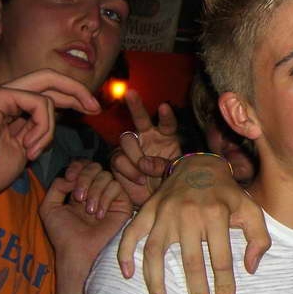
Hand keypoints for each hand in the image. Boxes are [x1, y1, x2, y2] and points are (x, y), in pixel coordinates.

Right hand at [0, 69, 99, 194]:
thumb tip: (65, 112)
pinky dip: (43, 126)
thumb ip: (40, 126)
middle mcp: (4, 93)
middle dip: (77, 90)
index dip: (72, 94)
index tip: (93, 108)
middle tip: (96, 107)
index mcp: (10, 104)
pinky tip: (28, 146)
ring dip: (49, 128)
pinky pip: (39, 103)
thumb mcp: (26, 145)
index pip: (46, 88)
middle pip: (48, 76)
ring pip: (46, 94)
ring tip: (35, 150)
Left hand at [40, 160, 132, 284]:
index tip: (70, 178)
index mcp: (79, 188)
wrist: (79, 250)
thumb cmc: (64, 233)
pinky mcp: (123, 202)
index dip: (77, 167)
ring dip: (95, 191)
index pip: (82, 166)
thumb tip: (72, 176)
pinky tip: (100, 215)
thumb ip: (56, 186)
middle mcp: (95, 189)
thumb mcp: (49, 207)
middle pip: (95, 167)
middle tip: (78, 197)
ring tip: (89, 211)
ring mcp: (110, 195)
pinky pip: (116, 187)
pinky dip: (106, 198)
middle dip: (85, 178)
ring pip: (106, 176)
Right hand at [110, 89, 180, 204]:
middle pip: (141, 119)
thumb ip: (162, 165)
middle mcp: (148, 138)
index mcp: (166, 137)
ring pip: (127, 140)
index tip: (164, 107)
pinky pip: (119, 159)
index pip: (167, 124)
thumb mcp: (173, 173)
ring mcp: (132, 148)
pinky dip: (129, 170)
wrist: (154, 200)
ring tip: (145, 173)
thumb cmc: (169, 183)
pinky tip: (139, 179)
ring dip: (135, 156)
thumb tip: (144, 163)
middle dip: (136, 105)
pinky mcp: (119, 160)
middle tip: (131, 93)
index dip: (166, 116)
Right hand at [117, 154, 269, 293]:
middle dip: (196, 293)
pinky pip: (131, 233)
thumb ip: (259, 238)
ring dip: (156, 282)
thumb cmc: (228, 194)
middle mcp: (189, 214)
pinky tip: (127, 274)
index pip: (221, 258)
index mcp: (217, 214)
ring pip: (156, 252)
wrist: (201, 165)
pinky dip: (125, 253)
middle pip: (191, 262)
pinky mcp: (149, 209)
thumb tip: (250, 269)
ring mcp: (165, 212)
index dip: (224, 285)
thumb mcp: (251, 209)